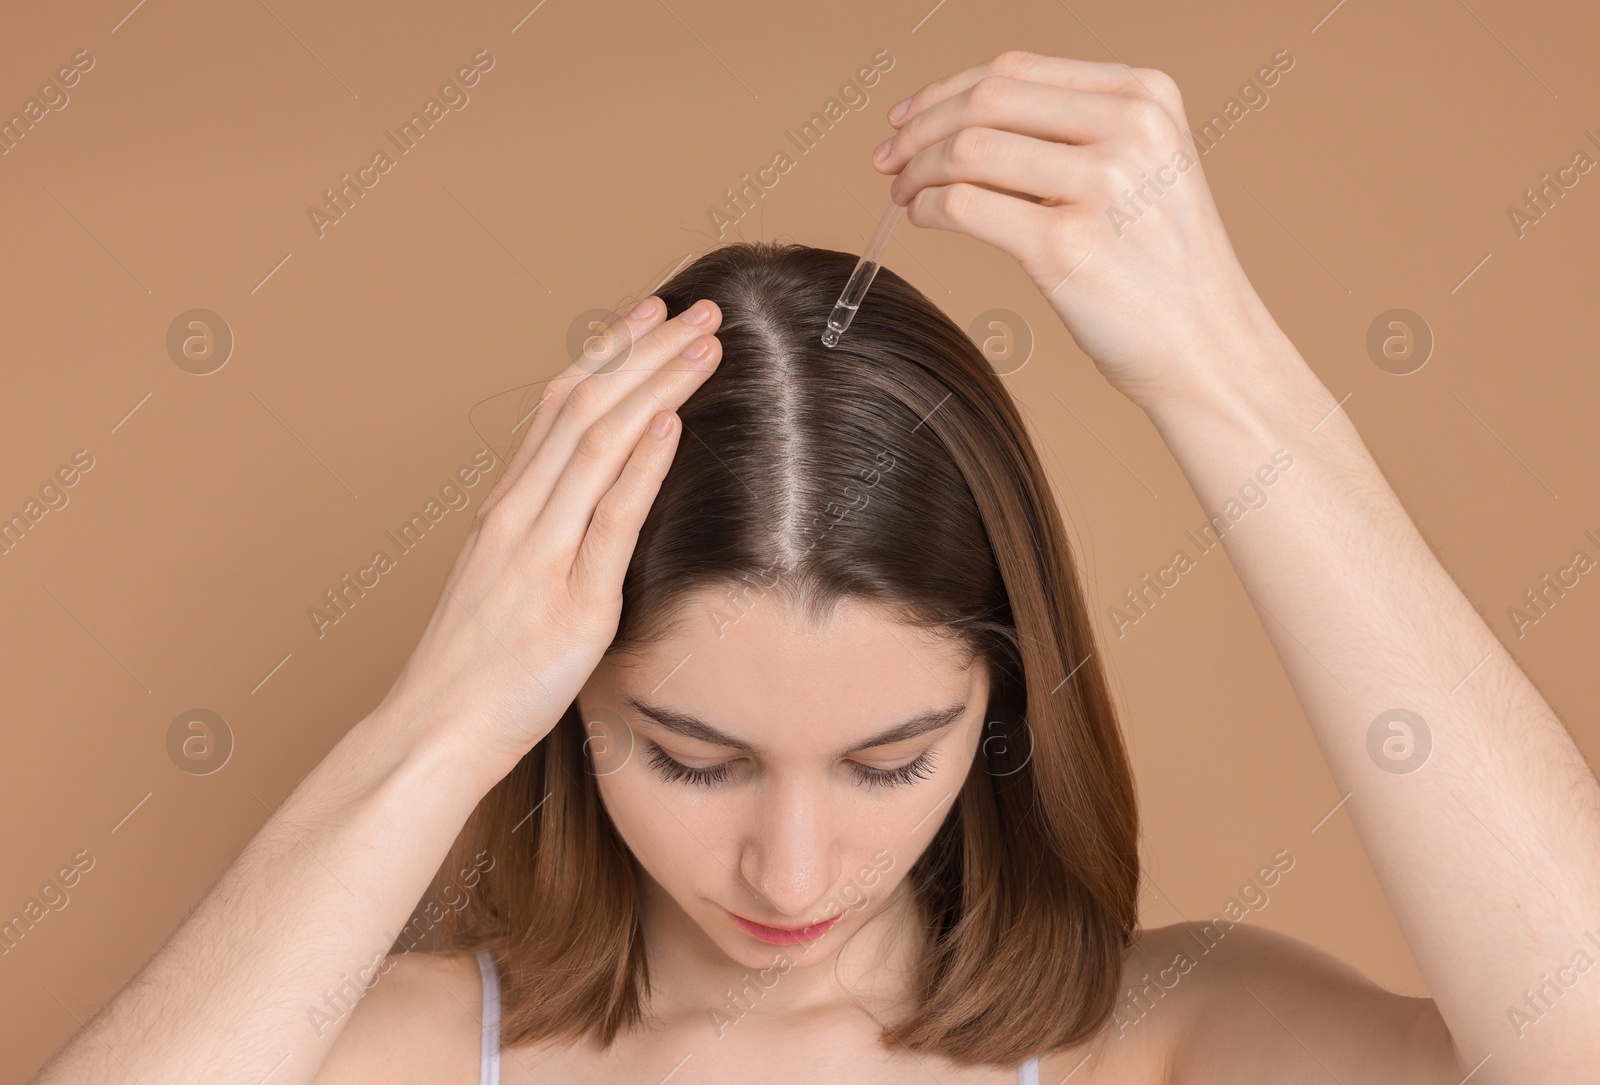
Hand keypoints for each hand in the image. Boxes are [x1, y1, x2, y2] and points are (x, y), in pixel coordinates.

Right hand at [372, 298, 722, 780]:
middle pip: (582, 407)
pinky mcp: (572, 603)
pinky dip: (641, 464)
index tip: (649, 317)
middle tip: (697, 309)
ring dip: (655, 386)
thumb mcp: (503, 586)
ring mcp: (540, 554)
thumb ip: (541, 541)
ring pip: (597, 444)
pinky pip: (609, 519)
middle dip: (644, 350)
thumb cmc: (473, 671)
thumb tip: (587, 511)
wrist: (435, 732)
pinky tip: (672, 422)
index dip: (608, 355)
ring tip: (704, 345)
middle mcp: (518, 516)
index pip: (558, 406)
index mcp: (505, 509)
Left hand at [874, 50, 1278, 409]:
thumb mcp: (1143, 169)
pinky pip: (964, 205)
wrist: (1205, 346)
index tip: (908, 116)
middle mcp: (1129, 129)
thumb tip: (959, 118)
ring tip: (903, 194)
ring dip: (917, 171)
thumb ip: (1072, 133)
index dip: (947, 90)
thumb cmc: (1161, 266)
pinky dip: (928, 208)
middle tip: (887, 157)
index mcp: (1146, 95)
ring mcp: (1100, 185)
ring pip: (967, 150)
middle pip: (986, 101)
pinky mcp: (1066, 245)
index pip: (1017, 70)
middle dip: (920, 127)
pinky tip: (922, 218)